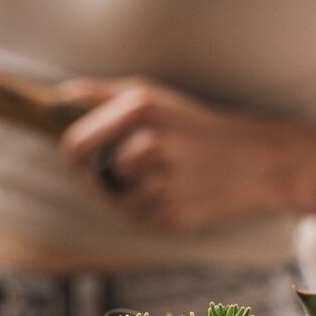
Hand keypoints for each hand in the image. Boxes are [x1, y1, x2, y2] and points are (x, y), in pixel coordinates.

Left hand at [58, 78, 308, 230]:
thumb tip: (60, 95)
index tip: (87, 158)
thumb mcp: (152, 96)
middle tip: (137, 167)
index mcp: (139, 108)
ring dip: (129, 195)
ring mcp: (163, 182)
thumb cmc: (192, 125)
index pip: (75, 145)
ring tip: (161, 179)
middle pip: (95, 176)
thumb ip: (103, 95)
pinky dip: (148, 211)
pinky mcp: (173, 215)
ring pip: (114, 201)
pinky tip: (174, 194)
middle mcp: (150, 143)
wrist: (255, 159)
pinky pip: (137, 220)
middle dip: (108, 175)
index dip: (76, 156)